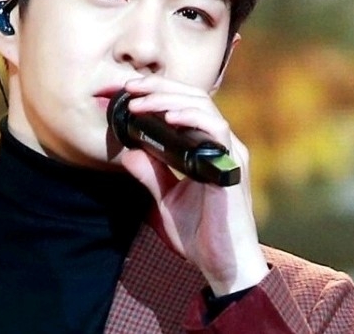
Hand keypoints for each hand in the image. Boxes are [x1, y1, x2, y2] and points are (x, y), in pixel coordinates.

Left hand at [119, 76, 268, 295]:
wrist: (224, 266)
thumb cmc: (201, 234)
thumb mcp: (165, 199)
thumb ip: (151, 173)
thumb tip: (127, 152)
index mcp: (205, 147)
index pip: (181, 106)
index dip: (154, 92)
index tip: (121, 91)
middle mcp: (220, 144)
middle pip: (191, 96)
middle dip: (156, 86)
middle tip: (125, 86)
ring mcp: (228, 152)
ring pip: (202, 104)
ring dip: (167, 97)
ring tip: (139, 100)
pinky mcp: (232, 166)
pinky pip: (216, 129)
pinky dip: (191, 117)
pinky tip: (168, 117)